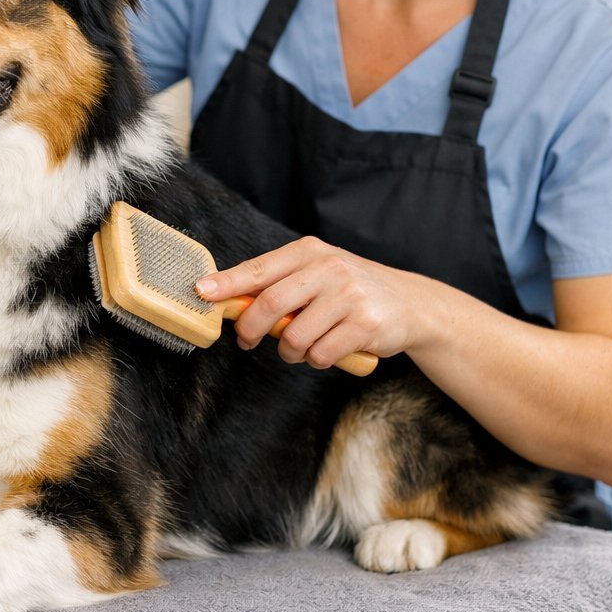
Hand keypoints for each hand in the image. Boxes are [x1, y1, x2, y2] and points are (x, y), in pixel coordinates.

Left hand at [195, 237, 416, 367]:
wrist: (409, 303)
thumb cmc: (350, 290)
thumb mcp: (317, 273)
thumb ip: (279, 283)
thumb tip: (228, 300)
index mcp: (310, 251)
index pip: (259, 269)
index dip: (227, 283)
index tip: (202, 293)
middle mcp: (329, 268)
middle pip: (270, 304)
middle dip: (250, 329)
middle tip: (247, 341)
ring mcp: (349, 296)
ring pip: (294, 337)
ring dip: (290, 351)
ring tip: (304, 345)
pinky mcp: (365, 325)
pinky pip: (320, 354)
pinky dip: (317, 359)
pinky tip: (330, 348)